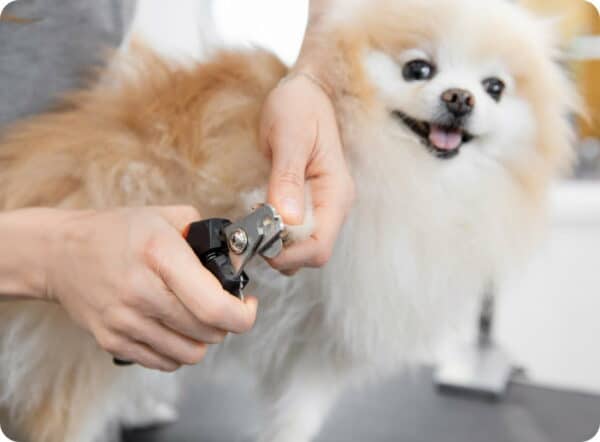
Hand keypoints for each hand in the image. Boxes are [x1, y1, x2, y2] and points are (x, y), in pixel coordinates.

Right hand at [45, 207, 257, 371]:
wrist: (60, 253)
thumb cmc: (116, 233)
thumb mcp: (164, 216)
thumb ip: (205, 233)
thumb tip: (236, 257)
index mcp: (159, 255)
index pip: (214, 306)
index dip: (243, 315)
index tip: (248, 305)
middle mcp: (141, 292)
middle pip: (206, 333)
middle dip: (226, 323)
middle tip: (222, 306)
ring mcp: (124, 322)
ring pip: (188, 354)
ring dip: (203, 339)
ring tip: (198, 318)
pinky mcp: (112, 342)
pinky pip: (163, 363)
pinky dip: (178, 351)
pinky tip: (175, 328)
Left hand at [260, 73, 354, 272]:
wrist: (305, 90)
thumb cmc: (300, 107)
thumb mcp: (289, 137)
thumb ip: (287, 178)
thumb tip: (286, 219)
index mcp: (335, 193)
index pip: (321, 247)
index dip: (291, 256)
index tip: (260, 243)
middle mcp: (333, 205)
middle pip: (311, 253)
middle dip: (280, 252)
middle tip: (250, 231)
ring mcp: (321, 205)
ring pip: (301, 246)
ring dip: (276, 244)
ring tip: (253, 220)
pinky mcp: (307, 202)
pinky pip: (294, 231)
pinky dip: (275, 231)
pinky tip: (259, 213)